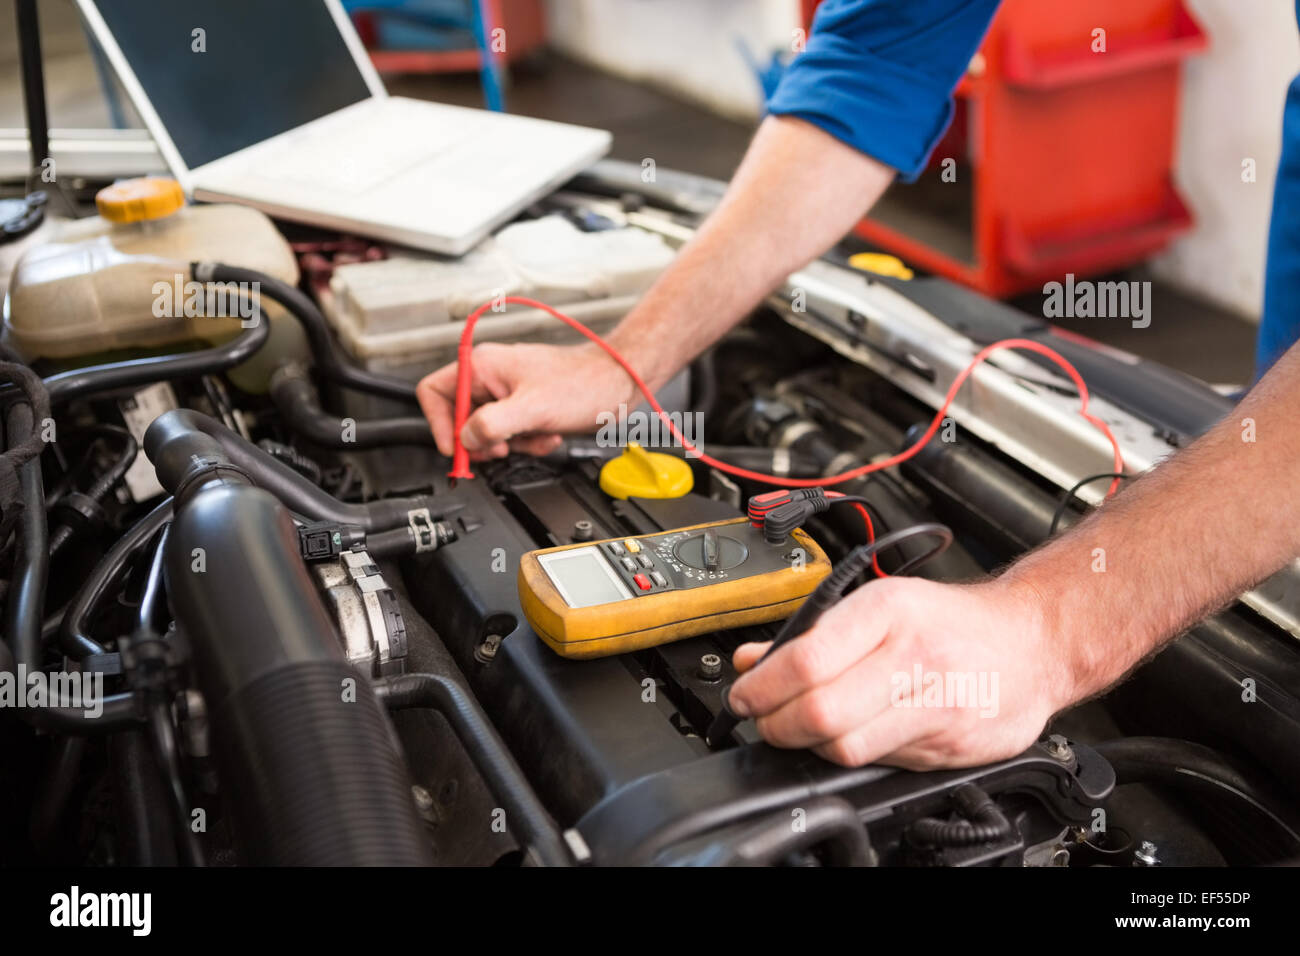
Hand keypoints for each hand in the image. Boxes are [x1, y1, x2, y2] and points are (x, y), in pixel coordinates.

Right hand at [417, 341, 637, 459]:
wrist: (617, 384)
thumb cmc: (584, 384)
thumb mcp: (532, 409)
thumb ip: (491, 424)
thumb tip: (466, 439)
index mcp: (481, 366)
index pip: (433, 393)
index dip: (439, 424)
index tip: (456, 448)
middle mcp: (489, 377)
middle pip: (459, 419)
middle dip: (484, 440)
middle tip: (503, 446)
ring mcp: (506, 393)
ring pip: (486, 432)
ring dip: (512, 443)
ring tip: (536, 435)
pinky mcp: (523, 408)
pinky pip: (510, 434)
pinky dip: (527, 442)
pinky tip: (546, 434)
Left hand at [727, 576, 1069, 769]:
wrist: (1032, 643)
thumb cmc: (951, 622)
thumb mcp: (881, 604)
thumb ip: (812, 634)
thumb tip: (751, 661)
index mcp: (889, 610)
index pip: (806, 660)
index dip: (761, 687)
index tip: (743, 695)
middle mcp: (913, 656)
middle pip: (820, 711)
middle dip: (775, 724)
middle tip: (762, 719)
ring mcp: (935, 704)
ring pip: (846, 746)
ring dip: (807, 745)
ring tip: (800, 729)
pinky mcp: (949, 745)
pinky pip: (879, 762)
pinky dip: (849, 755)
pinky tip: (847, 736)